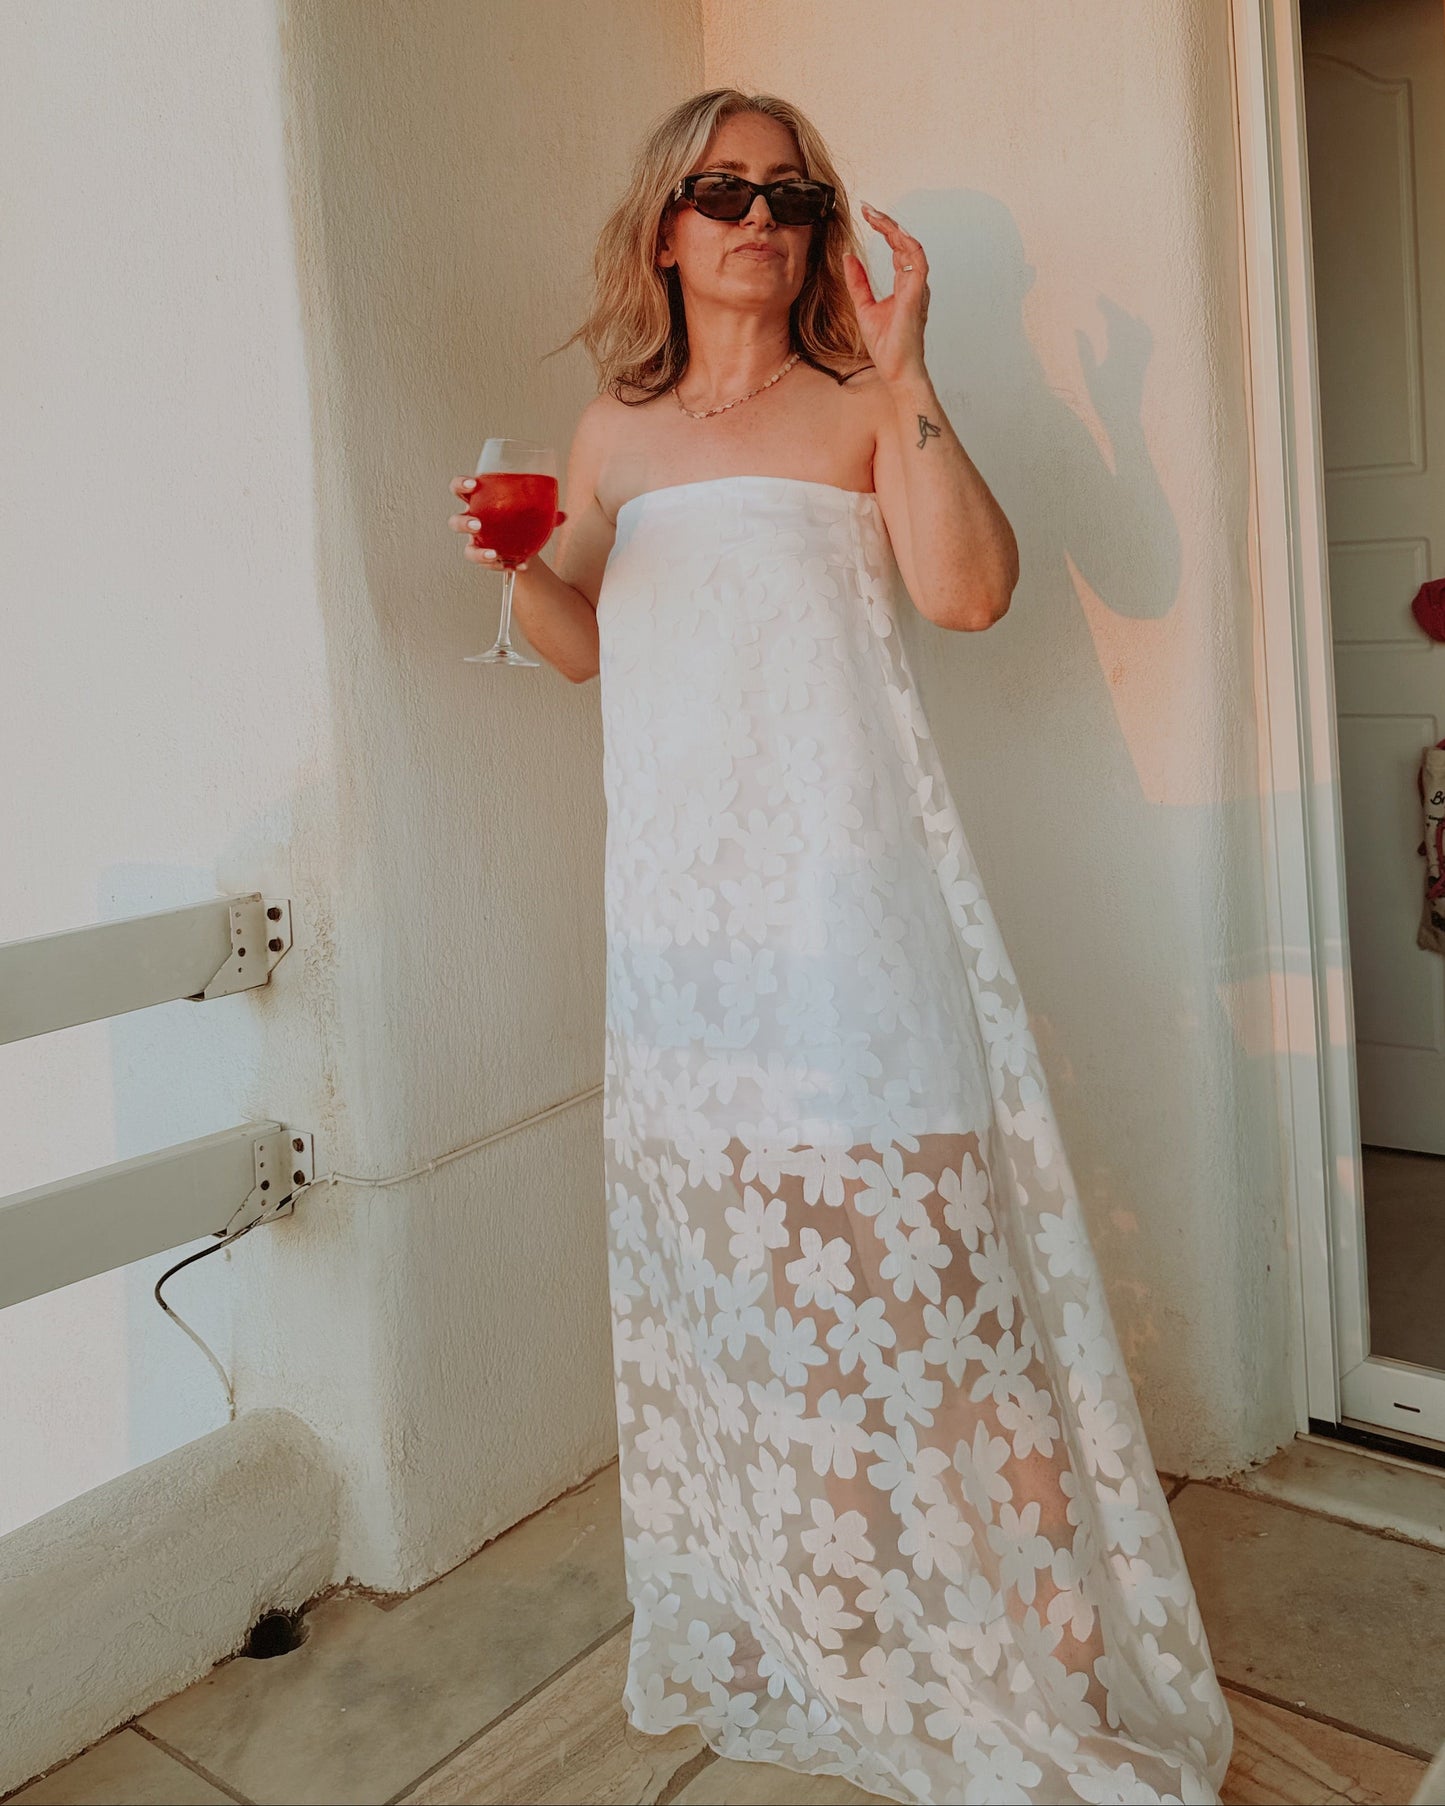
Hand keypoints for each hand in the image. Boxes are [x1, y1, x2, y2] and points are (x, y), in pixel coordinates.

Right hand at [447, 474, 566, 570]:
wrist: (520, 541)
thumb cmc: (517, 519)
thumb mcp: (528, 511)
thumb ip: (545, 512)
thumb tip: (563, 515)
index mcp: (478, 502)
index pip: (459, 490)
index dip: (460, 485)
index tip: (472, 484)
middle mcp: (473, 523)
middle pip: (456, 522)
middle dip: (464, 523)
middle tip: (478, 524)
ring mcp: (476, 544)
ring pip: (468, 551)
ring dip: (479, 553)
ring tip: (493, 554)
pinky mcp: (485, 561)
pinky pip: (490, 567)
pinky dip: (503, 567)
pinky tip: (518, 566)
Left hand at [842, 201, 930, 386]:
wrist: (895, 370)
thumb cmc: (886, 346)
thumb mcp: (864, 307)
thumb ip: (858, 282)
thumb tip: (848, 257)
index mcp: (904, 285)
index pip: (897, 249)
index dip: (884, 229)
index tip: (867, 215)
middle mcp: (914, 283)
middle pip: (904, 243)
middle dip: (887, 223)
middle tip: (868, 208)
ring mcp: (918, 288)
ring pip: (912, 247)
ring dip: (894, 229)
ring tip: (876, 216)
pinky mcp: (917, 296)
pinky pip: (917, 263)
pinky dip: (907, 245)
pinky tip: (893, 233)